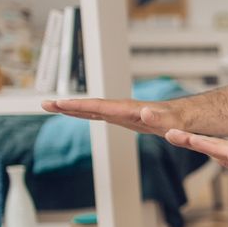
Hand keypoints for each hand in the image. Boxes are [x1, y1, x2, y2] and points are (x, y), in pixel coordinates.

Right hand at [41, 98, 183, 135]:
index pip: (100, 107)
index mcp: (129, 110)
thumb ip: (158, 118)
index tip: (61, 104)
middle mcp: (121, 108)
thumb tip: (145, 112)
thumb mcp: (170, 122)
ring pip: (91, 109)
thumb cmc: (178, 121)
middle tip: (44, 103)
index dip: (80, 106)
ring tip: (49, 106)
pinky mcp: (121, 117)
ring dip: (70, 108)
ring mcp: (120, 112)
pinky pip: (98, 114)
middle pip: (90, 105)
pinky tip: (71, 113)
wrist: (183, 116)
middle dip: (67, 105)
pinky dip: (82, 114)